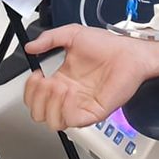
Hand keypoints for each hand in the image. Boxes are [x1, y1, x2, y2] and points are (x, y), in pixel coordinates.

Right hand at [22, 25, 158, 129]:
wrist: (129, 51)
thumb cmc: (107, 45)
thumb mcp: (72, 35)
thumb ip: (49, 38)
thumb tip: (30, 47)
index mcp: (62, 82)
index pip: (36, 98)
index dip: (30, 90)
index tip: (36, 75)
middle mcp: (70, 97)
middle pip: (39, 114)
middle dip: (36, 99)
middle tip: (44, 82)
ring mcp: (81, 106)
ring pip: (53, 122)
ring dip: (49, 104)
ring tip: (56, 86)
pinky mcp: (94, 112)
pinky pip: (72, 120)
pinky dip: (65, 108)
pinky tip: (68, 91)